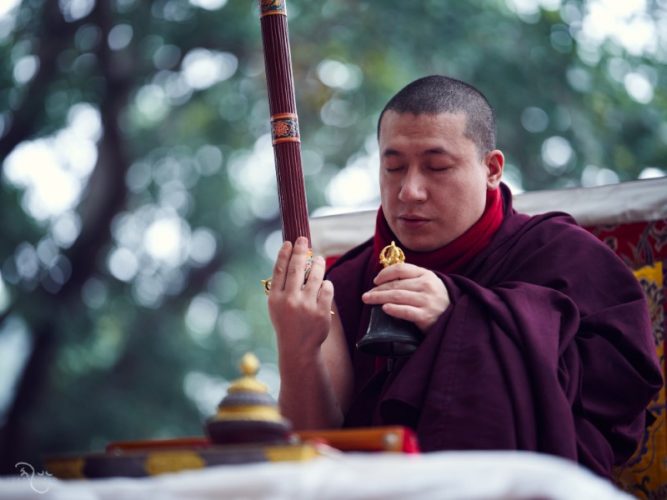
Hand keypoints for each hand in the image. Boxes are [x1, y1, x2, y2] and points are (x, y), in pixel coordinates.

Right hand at [268, 237, 333, 358]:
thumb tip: (293, 260)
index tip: (289, 242)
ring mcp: (306, 306)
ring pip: (315, 276)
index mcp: (275, 298)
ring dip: (318, 264)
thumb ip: (282, 286)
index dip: (284, 254)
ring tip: (319, 260)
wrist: (298, 348)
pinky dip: (326, 283)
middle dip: (300, 250)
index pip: (280, 269)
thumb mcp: (276, 306)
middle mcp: (290, 300)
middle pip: (297, 268)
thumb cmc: (287, 323)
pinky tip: (324, 283)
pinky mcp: (321, 312)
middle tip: (304, 240)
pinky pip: (327, 288)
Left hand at [361, 263, 449, 331]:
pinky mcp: (427, 316)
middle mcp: (427, 286)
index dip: (385, 274)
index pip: (401, 269)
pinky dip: (394, 310)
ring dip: (379, 298)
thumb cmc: (436, 300)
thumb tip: (384, 282)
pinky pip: (406, 312)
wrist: (456, 318)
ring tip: (368, 300)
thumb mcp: (427, 284)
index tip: (375, 281)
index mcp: (426, 275)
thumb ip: (410, 280)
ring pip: (398, 297)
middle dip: (378, 290)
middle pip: (396, 285)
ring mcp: (428, 301)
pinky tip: (384, 309)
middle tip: (366, 295)